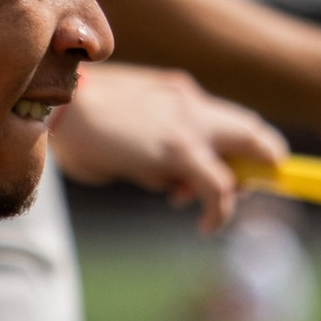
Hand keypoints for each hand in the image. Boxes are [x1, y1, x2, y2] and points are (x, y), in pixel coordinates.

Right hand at [53, 66, 286, 229]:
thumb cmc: (77, 125)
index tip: (239, 174)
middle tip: (244, 192)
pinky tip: (208, 227)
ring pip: (245, 156)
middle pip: (251, 130)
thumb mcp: (126, 134)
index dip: (244, 147)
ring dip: (234, 191)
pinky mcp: (181, 150)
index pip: (227, 119)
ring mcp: (189, 124)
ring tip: (209, 215)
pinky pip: (220, 186)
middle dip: (261, 163)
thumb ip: (154, 151)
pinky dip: (220, 211)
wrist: (59, 106)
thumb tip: (172, 184)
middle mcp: (192, 103)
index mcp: (178, 93)